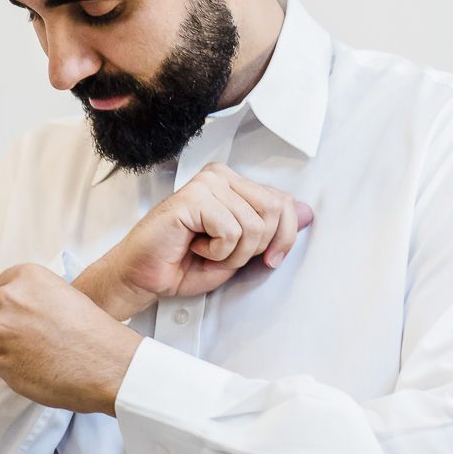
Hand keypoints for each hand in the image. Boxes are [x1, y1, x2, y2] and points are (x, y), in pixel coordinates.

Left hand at [0, 264, 141, 414]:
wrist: (107, 365)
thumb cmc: (96, 335)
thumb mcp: (67, 297)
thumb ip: (38, 300)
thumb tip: (25, 314)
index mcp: (29, 278)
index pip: (3, 282)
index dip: (4, 298)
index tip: (2, 308)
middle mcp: (9, 299)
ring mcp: (1, 331)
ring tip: (26, 356)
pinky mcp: (0, 360)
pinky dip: (8, 366)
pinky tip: (31, 369)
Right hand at [73, 163, 313, 320]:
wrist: (144, 276)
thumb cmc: (185, 264)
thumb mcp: (241, 251)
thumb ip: (272, 230)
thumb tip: (309, 212)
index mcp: (234, 184)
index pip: (284, 201)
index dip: (285, 238)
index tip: (270, 260)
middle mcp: (221, 176)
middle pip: (275, 211)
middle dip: (256, 247)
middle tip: (225, 253)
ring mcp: (207, 183)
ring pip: (253, 225)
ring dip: (233, 253)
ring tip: (206, 251)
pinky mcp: (194, 197)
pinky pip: (230, 230)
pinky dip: (217, 251)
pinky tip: (195, 246)